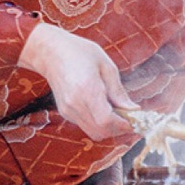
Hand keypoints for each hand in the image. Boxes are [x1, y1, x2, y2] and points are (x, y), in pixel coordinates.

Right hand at [19, 22, 131, 140]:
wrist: (50, 51)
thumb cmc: (79, 52)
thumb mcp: (105, 65)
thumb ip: (119, 91)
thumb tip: (134, 109)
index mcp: (87, 89)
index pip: (106, 121)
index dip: (123, 124)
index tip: (134, 119)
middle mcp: (75, 103)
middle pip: (101, 131)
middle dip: (118, 129)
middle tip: (128, 117)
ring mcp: (68, 109)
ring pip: (93, 132)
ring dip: (108, 128)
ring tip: (116, 112)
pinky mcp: (65, 112)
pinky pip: (86, 125)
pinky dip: (97, 123)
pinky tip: (101, 107)